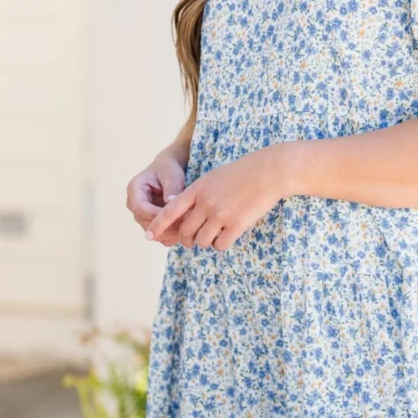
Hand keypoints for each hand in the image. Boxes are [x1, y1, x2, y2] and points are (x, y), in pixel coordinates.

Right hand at [126, 149, 187, 246]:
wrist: (167, 172)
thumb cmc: (169, 170)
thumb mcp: (172, 175)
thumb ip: (171, 188)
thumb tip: (171, 203)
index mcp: (134, 190)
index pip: (141, 209)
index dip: (158, 215)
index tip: (178, 215)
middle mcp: (134, 205)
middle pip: (146, 224)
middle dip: (168, 226)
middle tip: (188, 223)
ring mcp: (141, 216)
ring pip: (153, 233)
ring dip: (171, 233)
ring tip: (190, 227)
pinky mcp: (150, 223)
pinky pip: (160, 235)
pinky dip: (173, 235)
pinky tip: (187, 230)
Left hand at [144, 144, 290, 250]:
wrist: (268, 172)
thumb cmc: (242, 173)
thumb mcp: (213, 178)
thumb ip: (198, 195)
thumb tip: (187, 215)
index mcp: (197, 190)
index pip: (171, 211)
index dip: (158, 225)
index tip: (149, 235)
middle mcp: (206, 203)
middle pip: (186, 231)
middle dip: (187, 239)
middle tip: (192, 240)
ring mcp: (221, 215)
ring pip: (202, 241)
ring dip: (206, 242)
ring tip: (214, 235)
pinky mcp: (237, 225)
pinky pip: (220, 245)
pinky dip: (221, 245)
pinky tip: (227, 237)